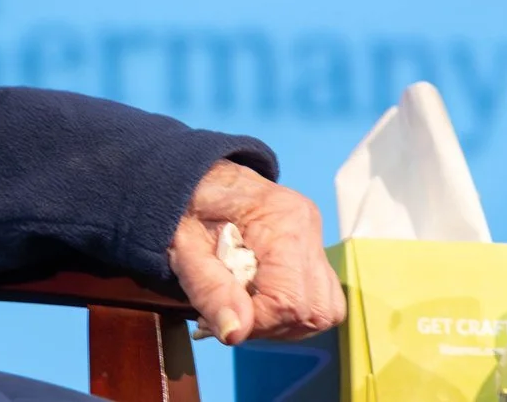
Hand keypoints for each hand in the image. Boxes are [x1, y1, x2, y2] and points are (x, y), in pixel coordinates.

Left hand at [168, 160, 344, 344]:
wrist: (191, 172)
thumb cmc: (183, 202)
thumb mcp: (183, 244)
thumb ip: (208, 288)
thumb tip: (235, 334)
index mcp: (282, 220)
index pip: (290, 300)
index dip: (257, 323)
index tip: (220, 319)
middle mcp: (309, 227)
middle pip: (314, 310)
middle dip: (270, 326)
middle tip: (228, 314)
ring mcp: (315, 238)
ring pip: (323, 309)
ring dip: (283, 322)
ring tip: (241, 306)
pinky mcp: (312, 248)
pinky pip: (318, 297)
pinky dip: (290, 310)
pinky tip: (257, 298)